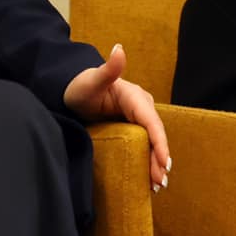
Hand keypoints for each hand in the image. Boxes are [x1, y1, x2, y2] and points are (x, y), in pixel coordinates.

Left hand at [62, 44, 171, 188]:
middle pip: (154, 137)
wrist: (71, 91)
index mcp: (136, 97)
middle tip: (160, 183)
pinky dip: (147, 162)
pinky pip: (143, 146)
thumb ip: (108, 68)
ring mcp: (138, 120)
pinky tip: (148, 179)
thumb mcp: (93, 80)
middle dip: (159, 160)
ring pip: (151, 144)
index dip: (159, 143)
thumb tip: (119, 49)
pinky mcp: (132, 129)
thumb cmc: (81, 85)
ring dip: (156, 164)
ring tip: (157, 186)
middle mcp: (142, 108)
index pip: (151, 122)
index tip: (164, 163)